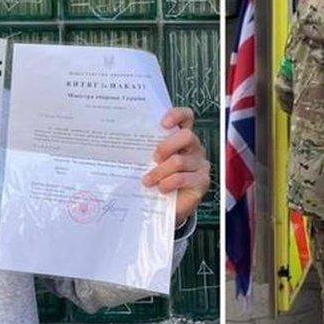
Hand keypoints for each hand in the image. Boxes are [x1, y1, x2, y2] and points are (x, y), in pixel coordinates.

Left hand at [142, 107, 210, 223]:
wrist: (167, 208)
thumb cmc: (157, 181)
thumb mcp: (150, 162)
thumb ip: (146, 151)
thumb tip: (121, 146)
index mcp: (181, 138)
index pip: (186, 117)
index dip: (177, 115)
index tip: (162, 124)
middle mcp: (194, 148)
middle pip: (186, 136)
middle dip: (166, 146)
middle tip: (153, 157)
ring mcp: (200, 164)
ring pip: (179, 161)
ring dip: (159, 171)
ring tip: (147, 181)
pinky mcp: (202, 180)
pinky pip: (182, 178)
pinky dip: (168, 183)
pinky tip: (161, 188)